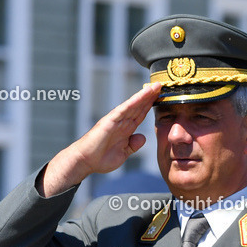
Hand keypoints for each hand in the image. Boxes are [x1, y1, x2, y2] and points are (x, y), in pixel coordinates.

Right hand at [41, 83, 161, 195]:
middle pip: (139, 107)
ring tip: (154, 86)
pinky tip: (142, 95)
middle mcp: (121, 122)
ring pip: (133, 105)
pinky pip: (123, 109)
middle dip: (150, 97)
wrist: (85, 161)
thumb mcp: (123, 153)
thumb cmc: (101, 158)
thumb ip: (133, 145)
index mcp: (125, 129)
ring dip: (144, 95)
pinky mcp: (110, 121)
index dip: (150, 106)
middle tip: (161, 85)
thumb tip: (143, 137)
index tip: (160, 98)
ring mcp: (116, 120)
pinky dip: (133, 102)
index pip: (140, 114)